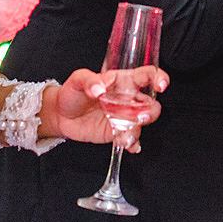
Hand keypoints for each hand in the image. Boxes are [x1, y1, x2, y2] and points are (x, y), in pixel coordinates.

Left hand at [47, 66, 169, 150]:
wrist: (61, 115)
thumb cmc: (72, 92)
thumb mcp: (77, 80)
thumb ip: (88, 80)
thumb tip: (98, 88)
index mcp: (122, 81)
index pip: (146, 76)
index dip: (158, 78)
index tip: (161, 85)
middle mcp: (127, 99)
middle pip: (150, 103)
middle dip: (150, 111)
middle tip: (140, 116)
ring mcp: (124, 116)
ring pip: (141, 123)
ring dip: (137, 130)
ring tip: (125, 136)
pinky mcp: (117, 132)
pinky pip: (130, 138)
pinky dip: (131, 144)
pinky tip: (127, 146)